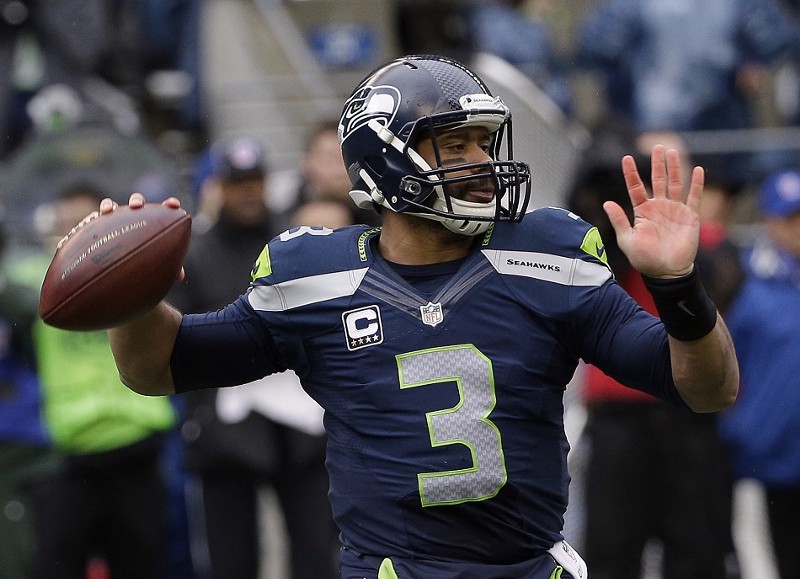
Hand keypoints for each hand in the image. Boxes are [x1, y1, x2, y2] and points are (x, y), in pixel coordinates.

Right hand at [98, 192, 185, 280]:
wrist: (114, 275)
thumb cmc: (141, 269)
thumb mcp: (155, 270)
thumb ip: (168, 269)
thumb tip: (180, 276)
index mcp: (151, 226)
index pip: (162, 212)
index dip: (169, 206)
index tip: (173, 205)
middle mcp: (133, 220)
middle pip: (136, 204)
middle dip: (137, 201)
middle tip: (137, 206)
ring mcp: (115, 222)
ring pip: (113, 208)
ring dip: (110, 206)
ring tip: (112, 210)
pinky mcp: (97, 228)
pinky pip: (93, 220)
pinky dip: (95, 217)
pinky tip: (98, 217)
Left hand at [603, 144, 701, 277]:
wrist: (667, 272)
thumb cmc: (645, 259)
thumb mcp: (627, 239)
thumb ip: (619, 220)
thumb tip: (606, 202)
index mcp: (642, 211)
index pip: (635, 187)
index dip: (631, 173)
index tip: (626, 158)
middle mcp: (658, 207)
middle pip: (657, 180)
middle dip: (656, 164)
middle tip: (656, 146)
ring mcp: (674, 210)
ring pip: (674, 184)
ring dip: (674, 168)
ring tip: (672, 152)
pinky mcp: (690, 216)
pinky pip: (694, 197)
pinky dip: (696, 184)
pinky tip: (698, 169)